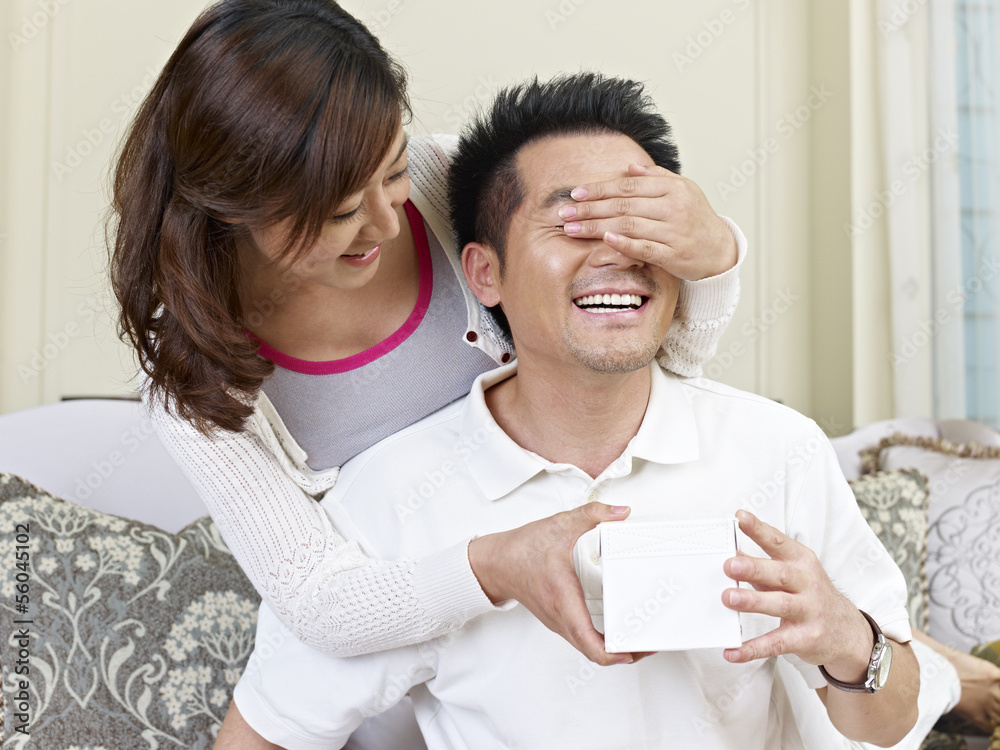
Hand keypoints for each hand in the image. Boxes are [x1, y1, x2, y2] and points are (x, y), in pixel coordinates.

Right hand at [468, 502, 643, 665]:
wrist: (495, 562)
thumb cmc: (521, 550)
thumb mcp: (560, 525)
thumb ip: (592, 514)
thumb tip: (620, 512)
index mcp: (563, 598)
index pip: (588, 640)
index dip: (614, 653)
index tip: (634, 650)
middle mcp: (561, 617)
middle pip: (594, 652)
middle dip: (624, 653)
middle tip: (647, 643)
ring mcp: (558, 622)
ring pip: (588, 648)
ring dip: (612, 649)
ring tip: (636, 639)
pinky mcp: (557, 619)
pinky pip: (582, 639)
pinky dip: (601, 641)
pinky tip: (614, 629)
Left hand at [559, 163, 737, 280]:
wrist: (720, 249)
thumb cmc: (696, 218)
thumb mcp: (682, 190)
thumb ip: (656, 178)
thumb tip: (629, 167)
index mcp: (672, 188)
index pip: (628, 186)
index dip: (599, 189)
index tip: (575, 194)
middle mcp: (672, 207)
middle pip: (623, 205)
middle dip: (590, 209)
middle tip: (564, 214)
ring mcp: (673, 231)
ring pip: (629, 226)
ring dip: (597, 227)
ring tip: (573, 230)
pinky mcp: (674, 254)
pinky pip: (645, 248)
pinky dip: (624, 244)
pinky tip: (604, 240)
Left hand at [721, 510, 873, 680]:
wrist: (847, 632)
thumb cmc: (810, 595)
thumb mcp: (791, 574)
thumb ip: (762, 565)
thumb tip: (730, 552)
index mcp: (802, 562)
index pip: (779, 542)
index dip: (759, 530)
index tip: (740, 518)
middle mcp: (808, 584)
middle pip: (780, 573)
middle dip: (754, 568)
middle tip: (729, 565)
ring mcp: (809, 612)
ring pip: (780, 605)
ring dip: (753, 602)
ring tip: (728, 598)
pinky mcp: (805, 639)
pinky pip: (776, 644)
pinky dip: (752, 649)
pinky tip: (732, 651)